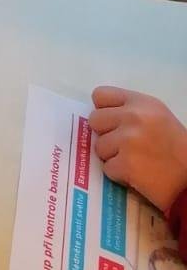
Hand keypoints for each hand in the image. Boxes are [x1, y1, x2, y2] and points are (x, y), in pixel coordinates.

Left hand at [89, 87, 186, 213]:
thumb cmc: (174, 146)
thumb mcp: (156, 116)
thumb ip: (128, 111)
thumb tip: (101, 117)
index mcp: (140, 102)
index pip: (100, 95)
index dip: (103, 111)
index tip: (112, 123)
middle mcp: (132, 116)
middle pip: (95, 121)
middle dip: (106, 134)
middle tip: (123, 146)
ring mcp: (127, 140)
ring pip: (99, 147)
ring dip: (113, 157)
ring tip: (134, 161)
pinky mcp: (126, 164)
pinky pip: (107, 168)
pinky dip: (119, 174)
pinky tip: (136, 174)